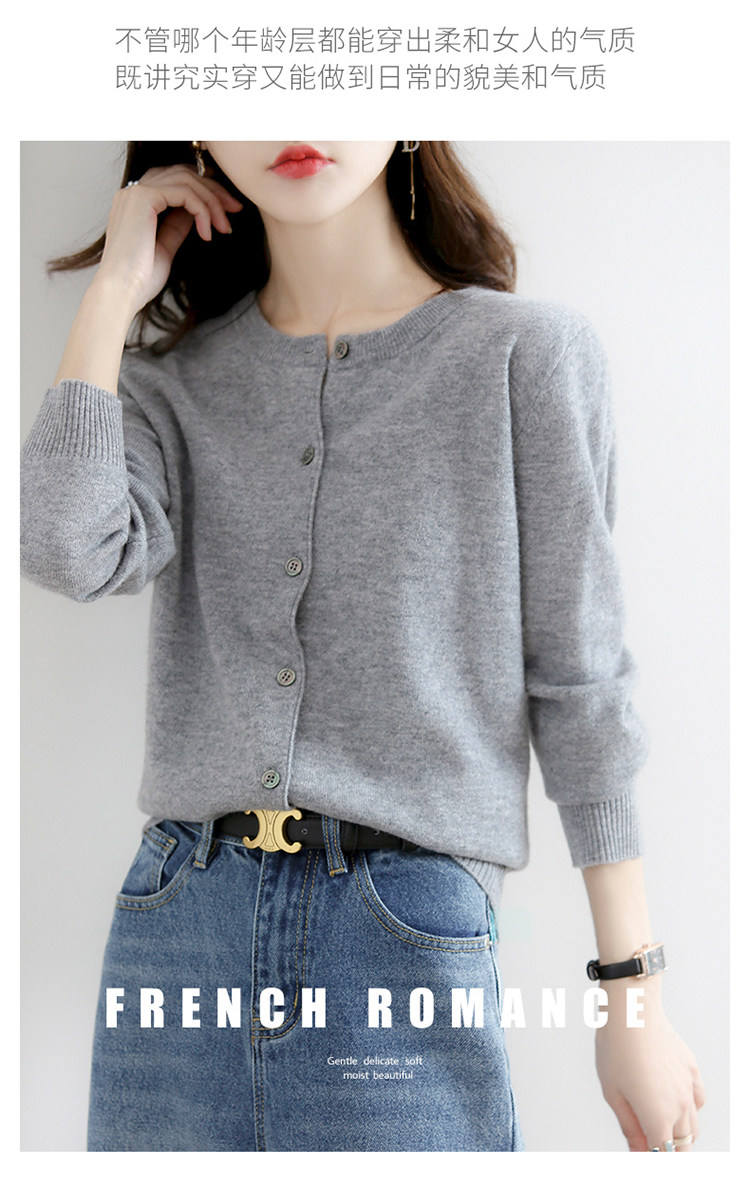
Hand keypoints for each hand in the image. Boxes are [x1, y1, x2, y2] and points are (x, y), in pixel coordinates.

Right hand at [94, 164, 243, 319]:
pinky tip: (207, 234)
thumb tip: (195, 212)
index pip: (175, 179)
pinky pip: (184, 192)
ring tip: (224, 227)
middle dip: (214, 190)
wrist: (122, 291)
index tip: (227, 208)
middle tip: (235, 209)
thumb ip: (177, 224)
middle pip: (183, 174)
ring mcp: (136, 192)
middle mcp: (133, 192)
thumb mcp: (165, 246)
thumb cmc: (140, 279)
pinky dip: (202, 210)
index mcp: (136, 203)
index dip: (204, 189)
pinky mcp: (143, 198)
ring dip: (212, 201)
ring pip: (186, 179)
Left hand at [594, 990, 706, 1150]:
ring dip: (680, 1132)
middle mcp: (680, 1106)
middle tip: (648, 1143)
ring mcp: (689, 1088)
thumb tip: (639, 1151)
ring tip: (659, 1125)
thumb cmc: (616, 1049)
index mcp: (658, 1117)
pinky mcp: (692, 1070)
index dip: (652, 1157)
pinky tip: (673, 1101)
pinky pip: (698, 1100)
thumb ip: (629, 1127)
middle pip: (683, 1144)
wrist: (633, 1011)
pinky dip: (689, 1109)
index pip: (663, 1154)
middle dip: (668, 1150)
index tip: (641, 1152)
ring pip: (693, 1125)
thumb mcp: (613, 1094)